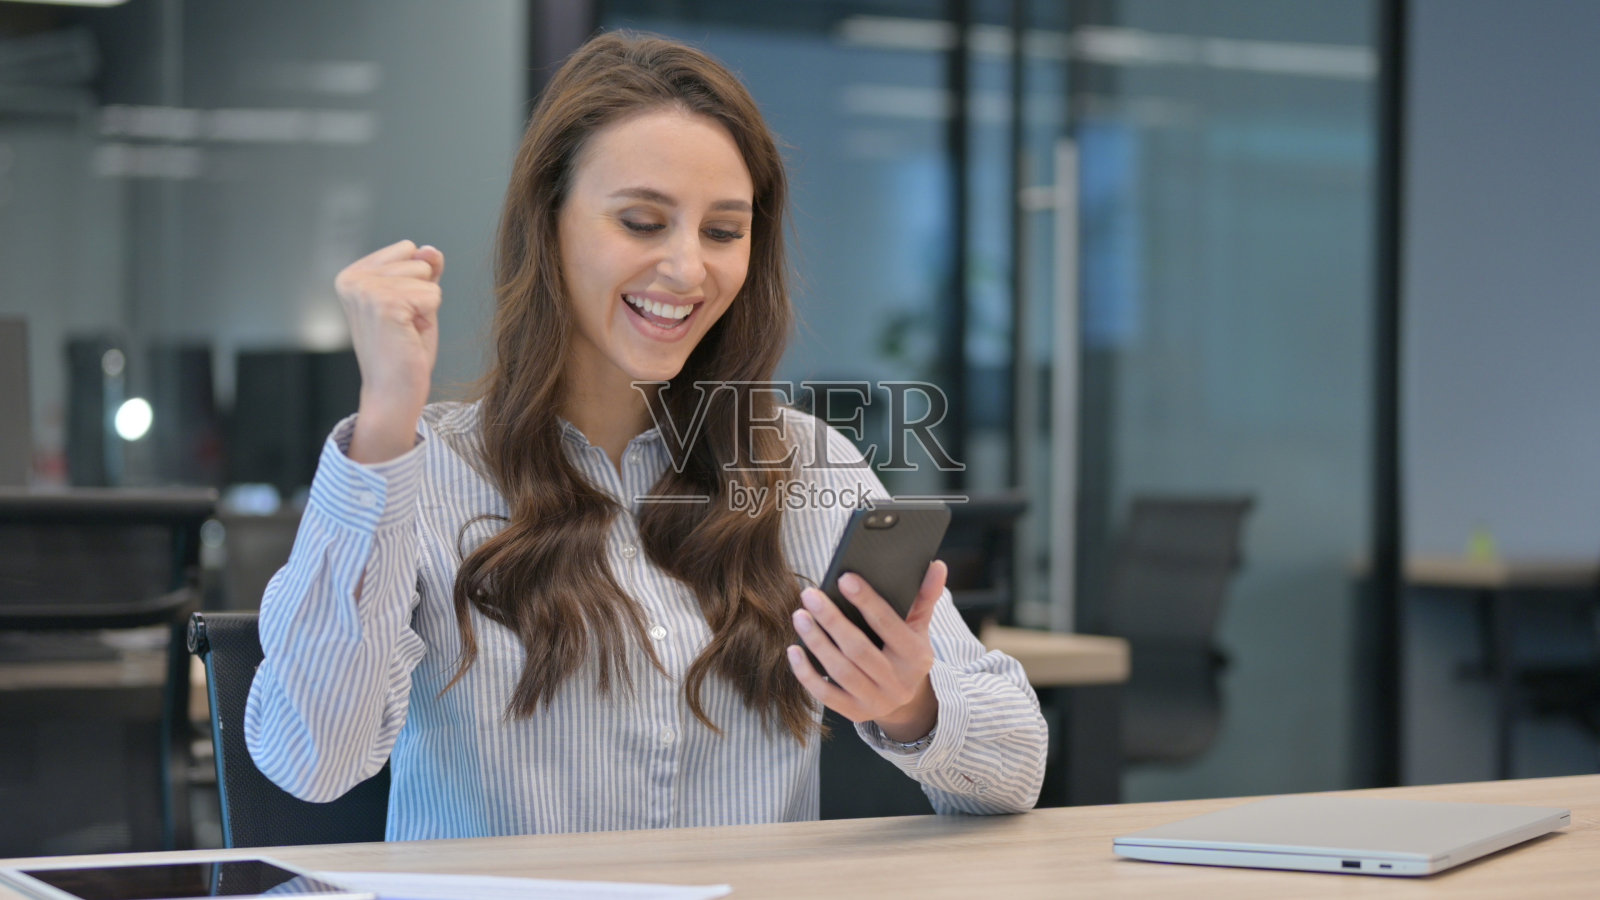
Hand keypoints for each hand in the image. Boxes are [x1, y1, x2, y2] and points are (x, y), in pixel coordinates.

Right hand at [335, 240, 444, 462]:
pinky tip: (407, 336)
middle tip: (403, 326)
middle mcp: (352, 278)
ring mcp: (365, 289)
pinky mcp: (384, 303)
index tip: (398, 313)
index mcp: (353, 274)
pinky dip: (428, 318)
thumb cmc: (404, 351)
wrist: (393, 393)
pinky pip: (432, 295)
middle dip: (422, 294)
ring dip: (425, 308)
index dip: (415, 284)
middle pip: (419, 260)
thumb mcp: (416, 301)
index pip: (409, 250)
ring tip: (404, 331)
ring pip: (427, 277)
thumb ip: (424, 270)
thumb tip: (431, 249)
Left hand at [786, 560, 946, 741]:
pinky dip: (807, 674)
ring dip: (817, 642)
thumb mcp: (919, 628)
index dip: (867, 601)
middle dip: (832, 620)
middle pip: (859, 649)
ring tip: (800, 616)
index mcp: (916, 656)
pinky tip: (794, 651)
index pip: (889, 624)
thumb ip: (925, 597)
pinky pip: (826, 695)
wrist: (907, 702)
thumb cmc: (907, 654)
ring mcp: (876, 701)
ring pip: (841, 671)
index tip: (845, 578)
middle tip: (810, 595)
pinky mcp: (855, 713)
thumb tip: (937, 565)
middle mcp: (897, 682)